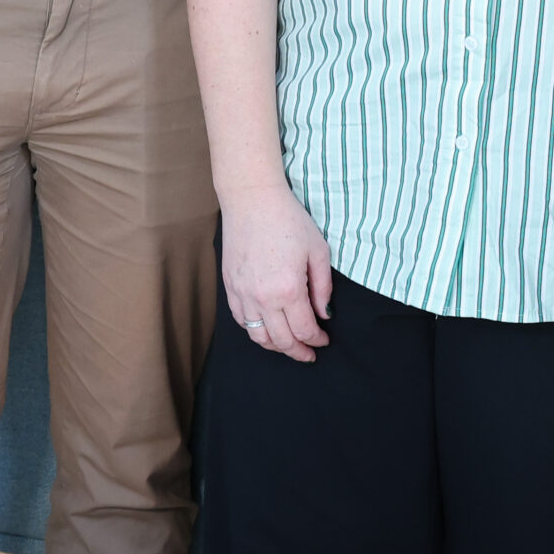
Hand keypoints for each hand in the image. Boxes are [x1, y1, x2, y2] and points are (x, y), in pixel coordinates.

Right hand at [220, 183, 333, 361]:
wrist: (252, 199)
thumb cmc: (288, 220)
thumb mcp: (317, 250)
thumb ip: (323, 286)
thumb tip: (323, 314)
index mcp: (288, 289)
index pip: (304, 330)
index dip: (316, 340)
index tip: (324, 340)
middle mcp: (262, 298)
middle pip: (281, 341)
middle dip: (298, 352)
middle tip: (309, 354)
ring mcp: (242, 293)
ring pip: (258, 336)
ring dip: (275, 346)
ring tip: (288, 346)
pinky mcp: (229, 286)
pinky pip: (241, 320)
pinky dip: (254, 330)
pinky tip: (266, 328)